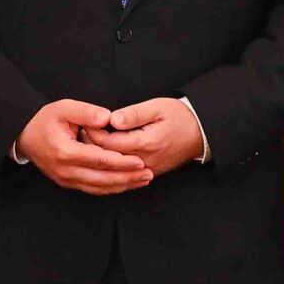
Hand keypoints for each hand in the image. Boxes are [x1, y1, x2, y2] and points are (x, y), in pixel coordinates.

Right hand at [18, 99, 152, 194]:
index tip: (140, 161)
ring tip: (143, 181)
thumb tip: (108, 118)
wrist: (24, 135)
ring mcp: (65, 179)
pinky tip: (125, 184)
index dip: (121, 162)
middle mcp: (65, 170)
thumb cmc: (45, 120)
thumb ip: (86, 111)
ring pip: (99, 188)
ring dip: (122, 185)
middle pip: (102, 178)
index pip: (99, 160)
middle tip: (148, 174)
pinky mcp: (67, 183)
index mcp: (65, 151)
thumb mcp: (63, 108)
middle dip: (127, 177)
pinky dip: (110, 189)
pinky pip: (92, 189)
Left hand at [87, 97, 204, 175]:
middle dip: (92, 146)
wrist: (201, 133)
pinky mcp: (150, 174)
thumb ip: (133, 114)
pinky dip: (112, 168)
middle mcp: (144, 160)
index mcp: (145, 143)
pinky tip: (103, 159)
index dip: (94, 133)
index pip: (109, 142)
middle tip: (81, 133)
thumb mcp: (157, 107)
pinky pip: (125, 176)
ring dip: (100, 158)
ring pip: (115, 170)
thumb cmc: (180, 116)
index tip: (84, 123)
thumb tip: (112, 119)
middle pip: (108, 158)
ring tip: (88, 144)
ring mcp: (147, 170)